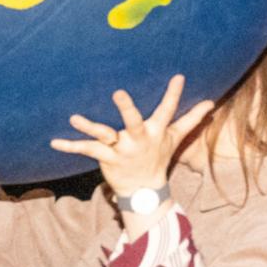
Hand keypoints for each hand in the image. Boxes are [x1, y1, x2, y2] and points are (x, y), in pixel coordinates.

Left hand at [49, 75, 212, 200]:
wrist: (144, 190)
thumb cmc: (158, 157)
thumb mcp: (175, 137)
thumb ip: (191, 119)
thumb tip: (212, 103)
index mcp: (155, 131)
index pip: (168, 109)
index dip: (173, 93)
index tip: (178, 76)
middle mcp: (138, 139)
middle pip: (133, 121)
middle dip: (126, 108)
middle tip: (118, 93)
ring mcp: (121, 150)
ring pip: (105, 135)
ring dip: (89, 127)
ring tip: (74, 118)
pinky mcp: (106, 158)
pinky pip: (86, 150)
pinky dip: (70, 146)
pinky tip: (54, 142)